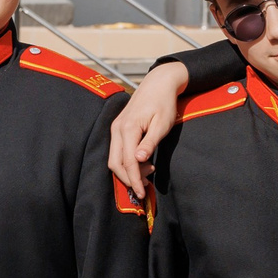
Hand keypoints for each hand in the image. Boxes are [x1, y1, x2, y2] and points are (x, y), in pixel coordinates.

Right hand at [108, 65, 190, 202]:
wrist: (158, 83)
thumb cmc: (163, 103)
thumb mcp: (162, 124)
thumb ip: (150, 142)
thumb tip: (139, 159)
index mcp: (128, 128)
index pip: (128, 162)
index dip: (135, 180)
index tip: (143, 194)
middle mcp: (117, 129)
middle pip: (115, 163)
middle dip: (129, 179)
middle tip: (146, 187)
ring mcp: (115, 128)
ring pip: (114, 158)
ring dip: (128, 170)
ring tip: (149, 171)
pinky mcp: (117, 128)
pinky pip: (117, 150)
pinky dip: (127, 161)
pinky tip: (143, 161)